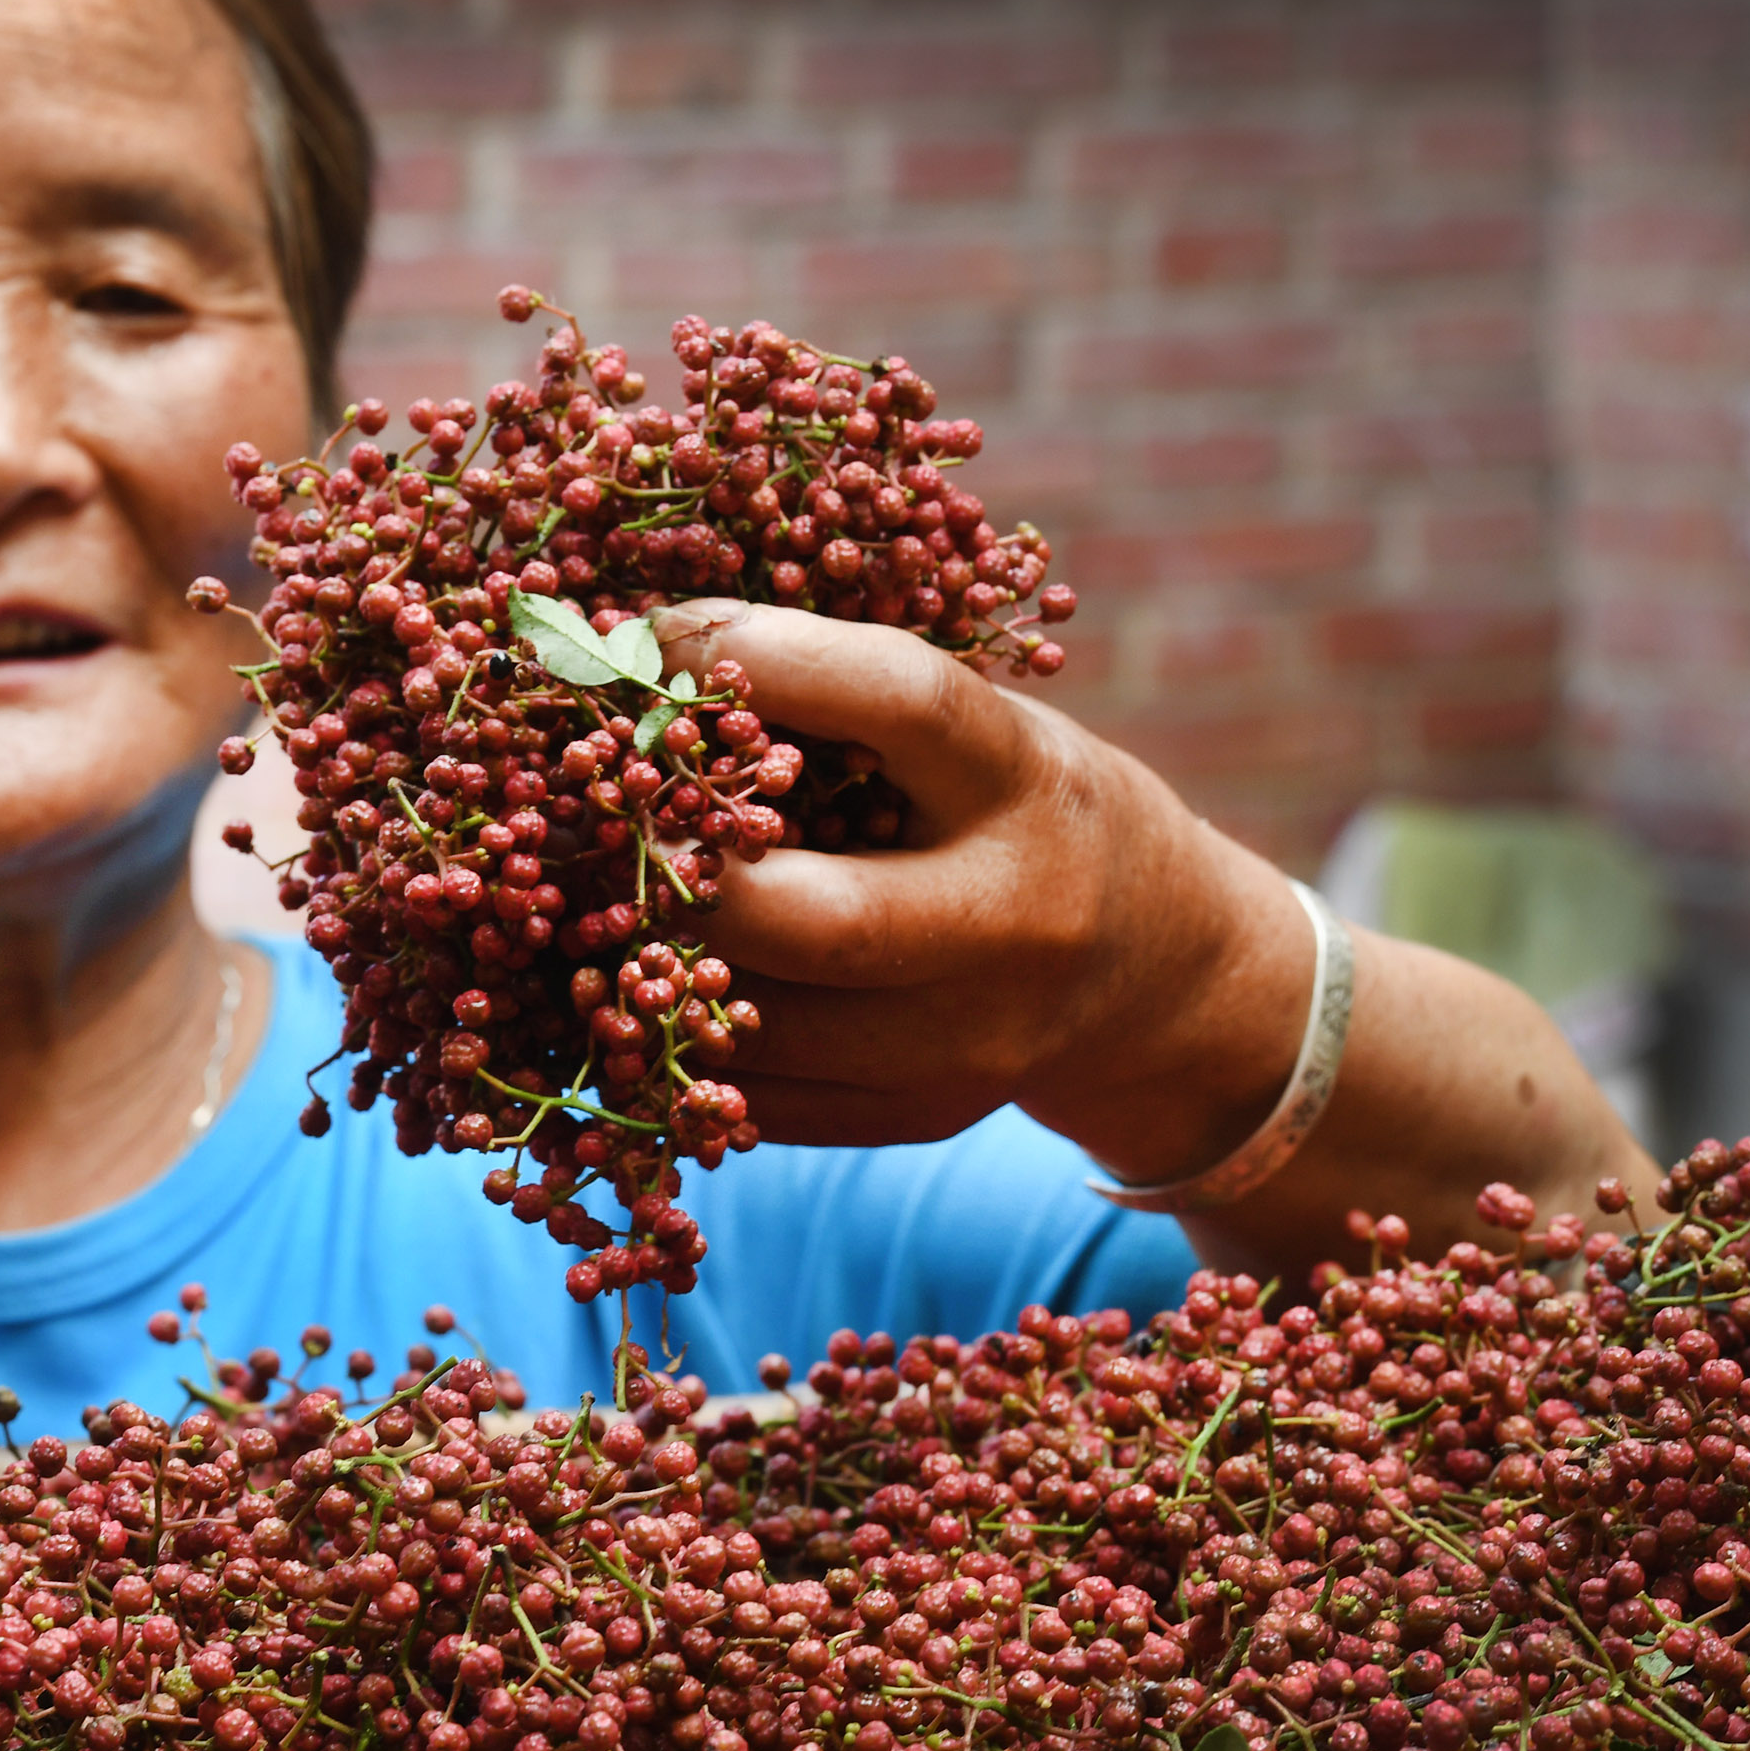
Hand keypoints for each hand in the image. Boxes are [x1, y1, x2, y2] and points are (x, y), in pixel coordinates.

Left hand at [651, 599, 1305, 1177]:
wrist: (1157, 970)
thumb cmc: (1020, 807)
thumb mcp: (981, 727)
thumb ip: (846, 696)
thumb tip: (642, 638)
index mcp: (1028, 783)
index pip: (902, 703)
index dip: (764, 658)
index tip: (658, 636)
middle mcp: (1014, 922)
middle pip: (811, 917)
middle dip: (681, 868)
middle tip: (607, 816)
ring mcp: (970, 1042)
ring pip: (757, 1024)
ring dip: (646, 959)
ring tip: (592, 896)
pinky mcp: (917, 1114)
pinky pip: (753, 1095)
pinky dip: (670, 1037)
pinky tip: (635, 978)